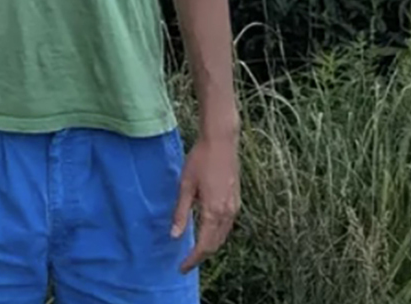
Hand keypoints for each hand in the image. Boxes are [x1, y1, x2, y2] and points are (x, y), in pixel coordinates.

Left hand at [172, 131, 240, 271]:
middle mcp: (227, 213)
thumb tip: (174, 236)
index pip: (204, 245)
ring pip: (223, 237)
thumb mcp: (185, 186)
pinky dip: (217, 236)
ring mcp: (234, 208)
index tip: (181, 268)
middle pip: (215, 244)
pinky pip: (227, 227)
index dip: (193, 259)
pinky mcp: (236, 201)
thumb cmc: (199, 161)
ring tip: (194, 252)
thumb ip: (181, 213)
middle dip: (201, 257)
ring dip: (210, 247)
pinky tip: (206, 233)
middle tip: (185, 263)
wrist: (221, 143)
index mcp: (213, 211)